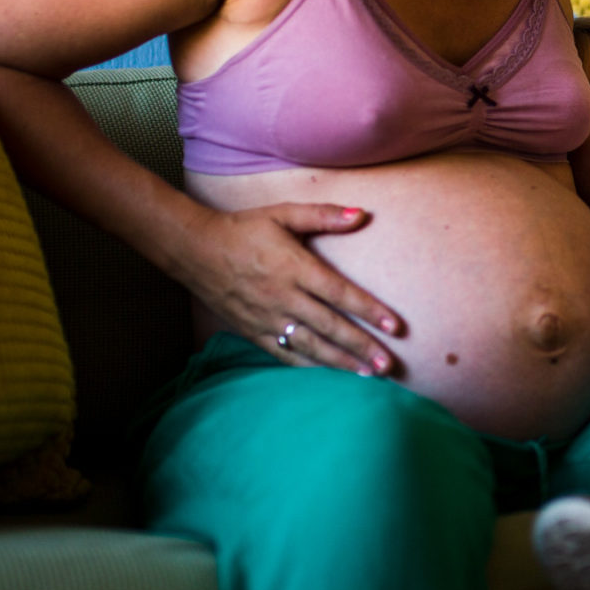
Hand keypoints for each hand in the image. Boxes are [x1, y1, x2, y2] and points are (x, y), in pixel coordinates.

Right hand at [177, 202, 404, 375]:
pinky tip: (329, 376)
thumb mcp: (282, 214)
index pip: (340, 293)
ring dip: (341, 363)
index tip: (396, 327)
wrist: (193, 249)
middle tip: (390, 365)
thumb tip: (361, 214)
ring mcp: (267, 317)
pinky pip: (284, 353)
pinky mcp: (252, 331)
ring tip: (369, 375)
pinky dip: (308, 366)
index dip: (369, 310)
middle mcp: (283, 296)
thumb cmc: (243, 228)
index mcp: (295, 267)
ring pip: (310, 346)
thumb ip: (323, 215)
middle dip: (362, 347)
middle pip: (330, 326)